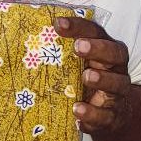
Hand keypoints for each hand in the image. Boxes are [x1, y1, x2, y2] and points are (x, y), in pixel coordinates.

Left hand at [55, 17, 130, 138]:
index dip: (79, 27)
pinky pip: (105, 116)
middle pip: (115, 54)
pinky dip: (92, 115)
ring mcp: (116, 93)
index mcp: (106, 51)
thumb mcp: (77, 65)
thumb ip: (61, 52)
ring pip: (116, 84)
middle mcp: (116, 69)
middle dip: (98, 49)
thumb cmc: (87, 82)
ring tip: (86, 77)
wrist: (111, 115)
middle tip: (79, 46)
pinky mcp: (112, 116)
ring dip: (102, 79)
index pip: (96, 33)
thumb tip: (24, 39)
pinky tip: (77, 112)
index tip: (58, 23)